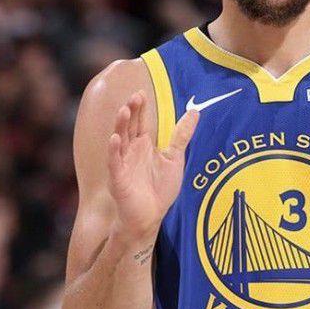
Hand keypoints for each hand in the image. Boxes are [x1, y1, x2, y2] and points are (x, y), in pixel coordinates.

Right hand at [108, 90, 198, 243]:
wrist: (150, 216)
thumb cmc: (160, 189)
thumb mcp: (175, 158)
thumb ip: (182, 135)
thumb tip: (195, 111)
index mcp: (143, 145)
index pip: (140, 121)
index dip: (140, 107)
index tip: (142, 92)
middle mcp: (131, 151)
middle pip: (130, 126)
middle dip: (132, 111)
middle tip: (135, 96)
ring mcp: (123, 164)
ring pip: (120, 140)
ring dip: (121, 125)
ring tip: (125, 110)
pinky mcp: (118, 179)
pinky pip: (114, 162)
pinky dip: (114, 150)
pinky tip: (115, 139)